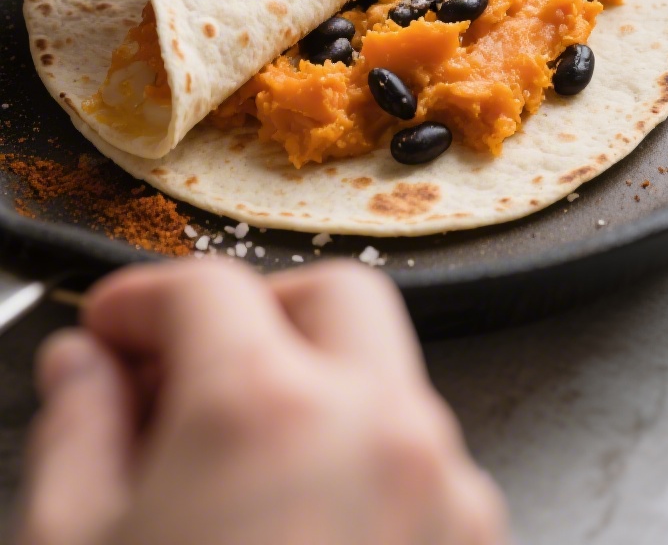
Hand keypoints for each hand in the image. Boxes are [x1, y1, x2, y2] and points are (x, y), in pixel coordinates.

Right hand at [15, 260, 509, 544]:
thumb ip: (77, 434)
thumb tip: (84, 370)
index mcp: (266, 414)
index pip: (205, 289)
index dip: (140, 301)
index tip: (111, 332)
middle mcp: (379, 435)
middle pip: (334, 295)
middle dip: (259, 314)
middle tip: (193, 372)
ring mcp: (447, 497)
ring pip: (387, 380)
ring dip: (315, 394)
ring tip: (238, 472)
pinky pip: (424, 466)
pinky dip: (364, 466)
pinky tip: (300, 530)